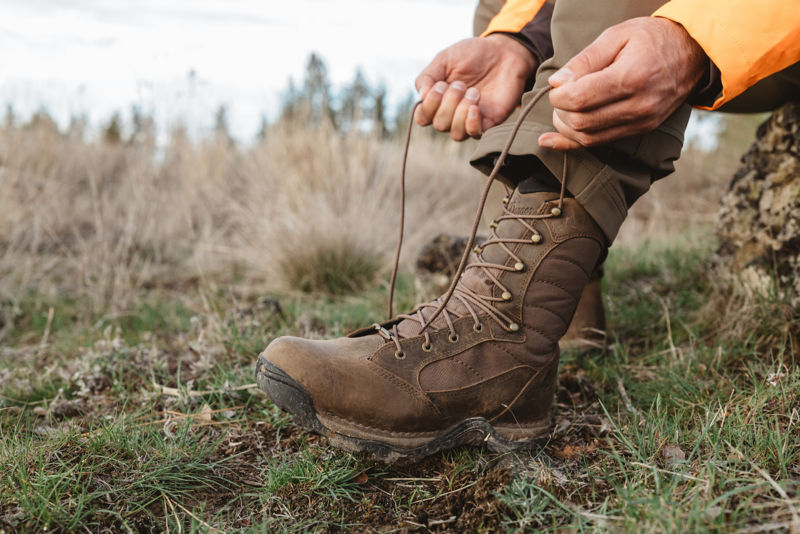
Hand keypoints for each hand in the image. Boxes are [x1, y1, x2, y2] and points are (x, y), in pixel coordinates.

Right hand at [415, 34, 536, 140]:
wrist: (504, 52)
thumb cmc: (473, 54)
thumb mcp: (445, 59)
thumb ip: (427, 77)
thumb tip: (422, 97)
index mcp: (438, 99)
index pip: (422, 117)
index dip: (428, 106)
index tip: (440, 85)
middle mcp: (452, 113)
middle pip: (439, 124)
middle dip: (448, 103)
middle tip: (461, 84)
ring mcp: (469, 119)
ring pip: (455, 133)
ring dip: (461, 112)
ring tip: (474, 92)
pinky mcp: (488, 122)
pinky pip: (474, 134)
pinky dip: (471, 123)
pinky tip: (475, 107)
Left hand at [538, 17, 707, 149]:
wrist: (692, 52)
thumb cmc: (651, 39)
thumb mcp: (617, 36)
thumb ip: (584, 60)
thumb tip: (556, 83)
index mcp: (631, 77)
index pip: (580, 99)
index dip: (558, 97)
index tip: (556, 87)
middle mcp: (639, 105)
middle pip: (582, 122)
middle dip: (560, 112)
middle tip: (560, 97)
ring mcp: (642, 121)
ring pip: (588, 138)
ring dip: (566, 128)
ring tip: (563, 109)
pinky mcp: (641, 130)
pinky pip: (600, 144)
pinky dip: (573, 143)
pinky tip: (551, 141)